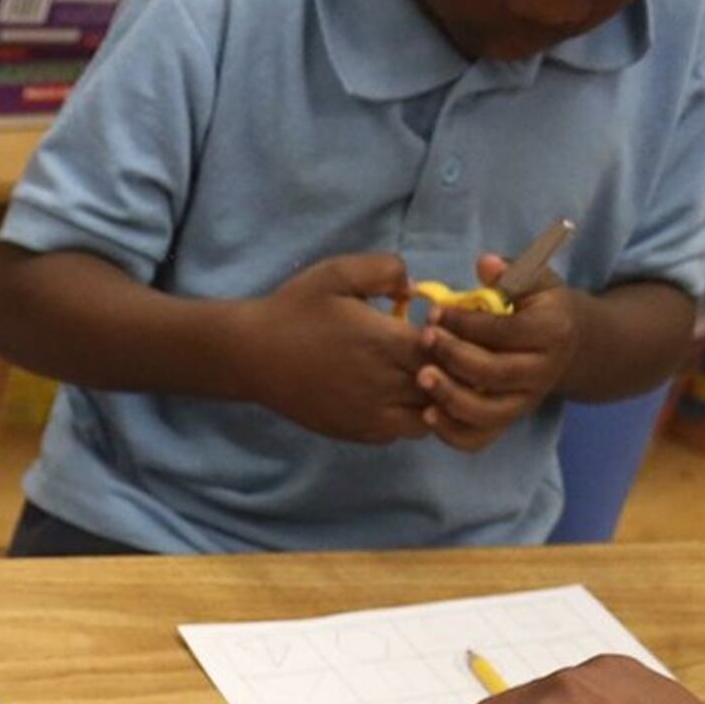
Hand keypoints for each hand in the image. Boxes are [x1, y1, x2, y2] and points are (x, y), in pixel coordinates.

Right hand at [222, 253, 430, 445]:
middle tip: (437, 353)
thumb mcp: (338, 273)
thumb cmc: (294, 310)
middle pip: (445, 387)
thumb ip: (386, 270)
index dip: (453, 338)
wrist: (252, 355)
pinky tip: (393, 396)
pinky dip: (407, 417)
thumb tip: (415, 286)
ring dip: (433, 399)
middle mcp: (384, 384)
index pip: (449, 350)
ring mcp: (370, 414)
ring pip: (429, 417)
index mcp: (385, 342)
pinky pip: (400, 433)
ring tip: (418, 378)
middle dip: (450, 370)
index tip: (438, 327)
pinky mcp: (356, 431)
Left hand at [419, 256, 582, 453]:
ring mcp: (525, 403)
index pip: (504, 332)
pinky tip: (428, 413)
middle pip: (494, 373)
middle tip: (424, 339)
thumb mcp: (536, 281)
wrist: (568, 345)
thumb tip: (485, 263)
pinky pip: (479, 439)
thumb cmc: (540, 306)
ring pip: (487, 413)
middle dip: (454, 356)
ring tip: (421, 377)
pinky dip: (452, 433)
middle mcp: (542, 373)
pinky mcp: (508, 423)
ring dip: (450, 398)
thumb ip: (512, 272)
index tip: (435, 312)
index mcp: (552, 332)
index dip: (466, 323)